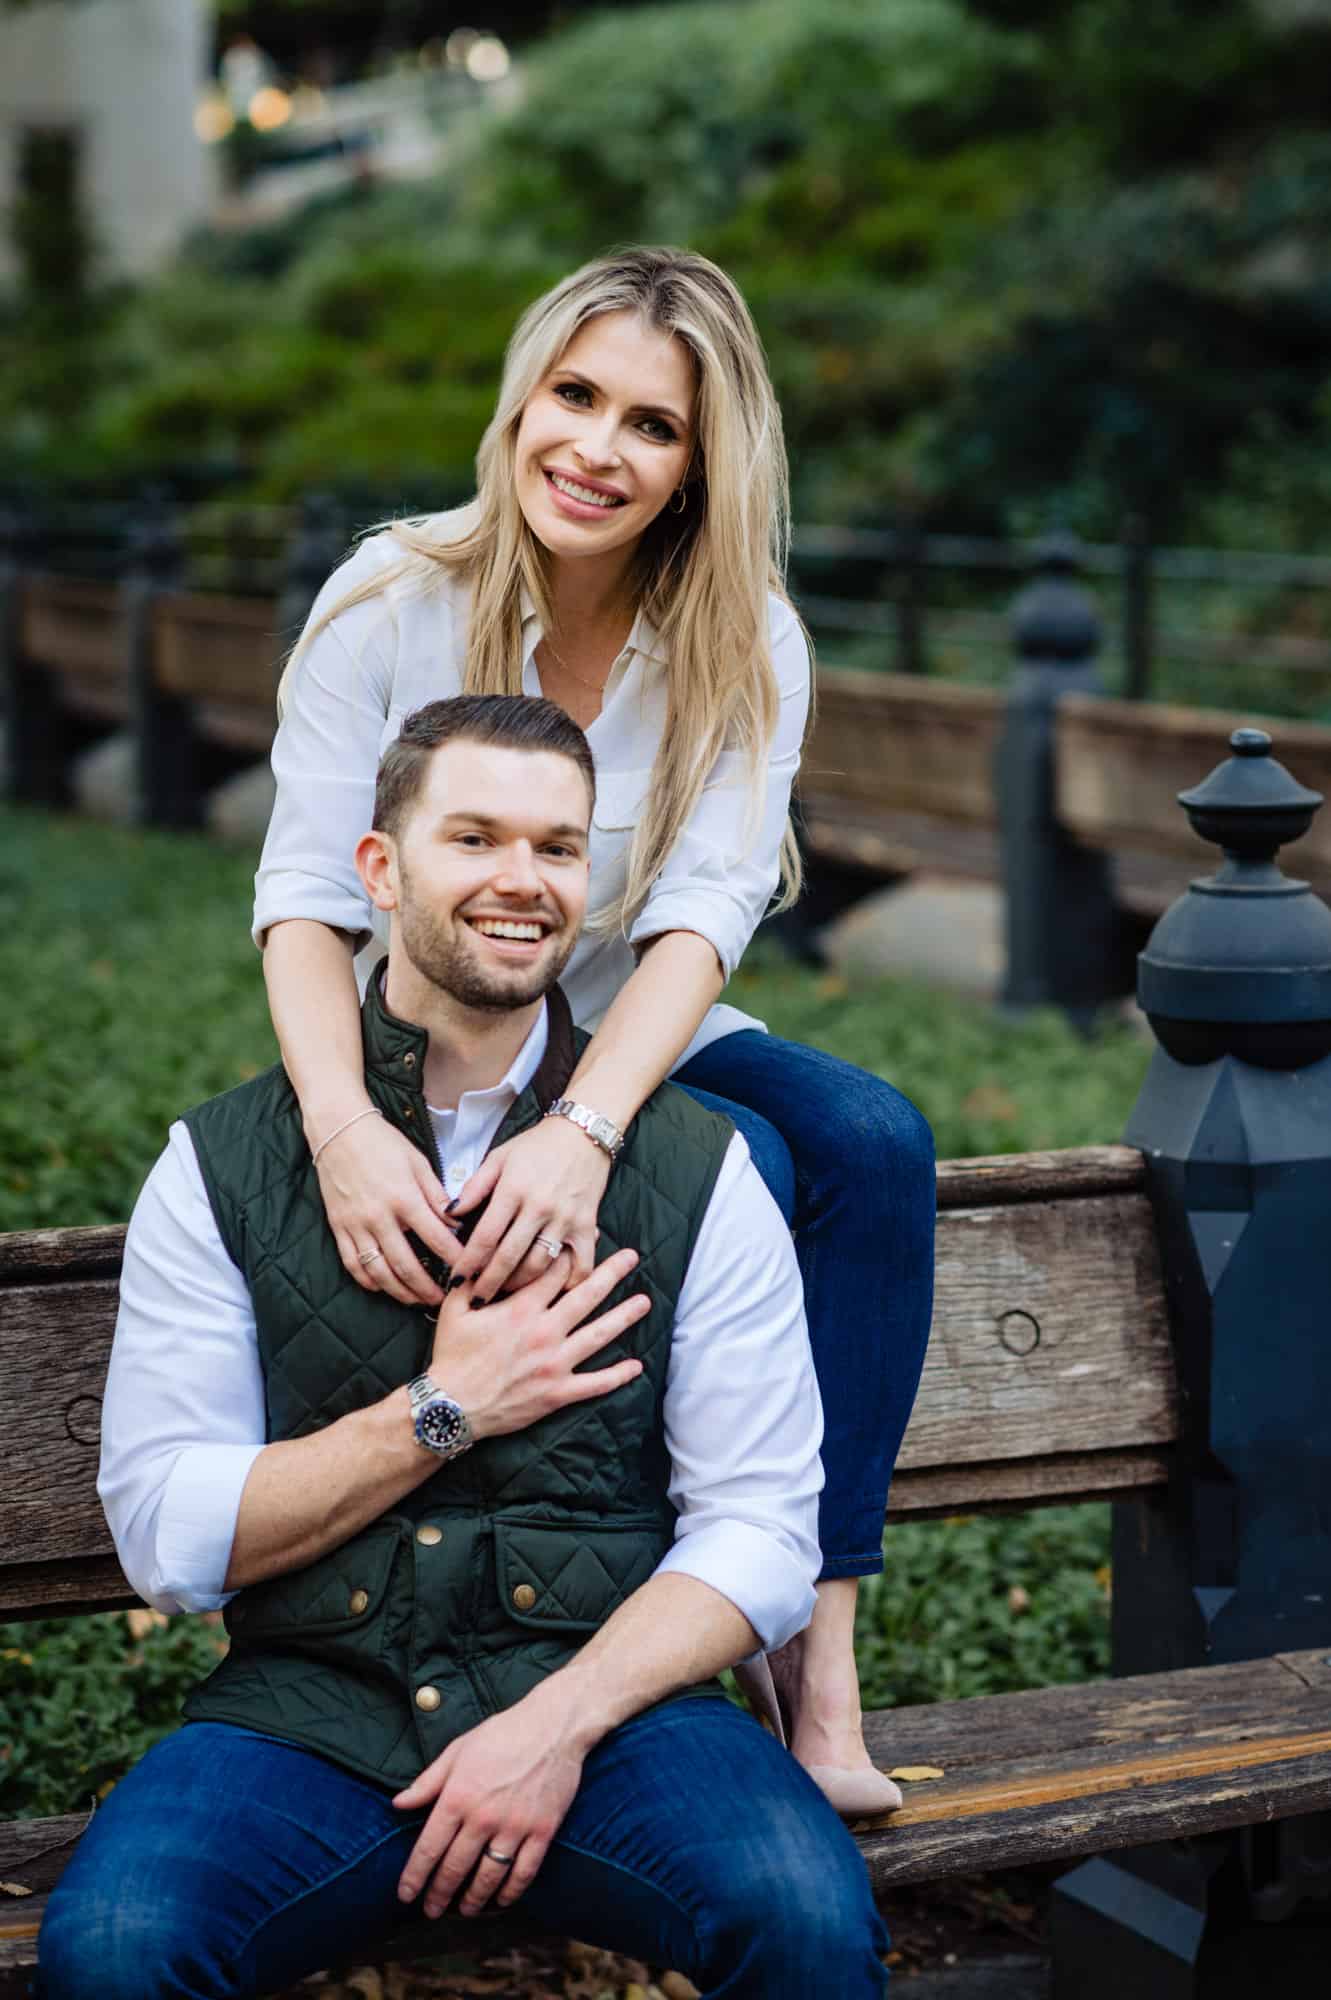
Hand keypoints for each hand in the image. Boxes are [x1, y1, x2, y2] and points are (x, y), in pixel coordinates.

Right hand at [313, 1106, 458, 1307]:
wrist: (340, 1130)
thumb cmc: (384, 1143)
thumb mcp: (419, 1163)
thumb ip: (437, 1196)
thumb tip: (456, 1223)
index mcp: (404, 1197)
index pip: (437, 1238)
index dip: (455, 1259)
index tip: (468, 1272)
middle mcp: (379, 1216)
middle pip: (407, 1265)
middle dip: (428, 1288)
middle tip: (444, 1299)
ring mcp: (356, 1224)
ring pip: (379, 1272)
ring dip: (400, 1292)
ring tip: (417, 1300)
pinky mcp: (339, 1228)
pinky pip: (353, 1264)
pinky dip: (369, 1281)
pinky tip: (384, 1287)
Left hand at [392, 1679, 587, 1915]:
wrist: (554, 1725)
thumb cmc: (502, 1734)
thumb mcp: (457, 1751)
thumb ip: (427, 1782)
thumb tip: (397, 1804)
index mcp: (458, 1796)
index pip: (428, 1848)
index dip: (414, 1877)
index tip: (405, 1895)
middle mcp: (483, 1816)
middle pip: (455, 1869)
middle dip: (439, 1895)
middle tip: (431, 1911)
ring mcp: (515, 1826)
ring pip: (488, 1878)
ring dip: (472, 1901)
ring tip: (463, 1910)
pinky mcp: (542, 1831)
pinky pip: (523, 1873)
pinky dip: (510, 1893)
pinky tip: (500, 1900)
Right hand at [430, 1245, 647, 1437]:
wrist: (452, 1406)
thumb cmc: (452, 1356)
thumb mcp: (455, 1310)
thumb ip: (471, 1280)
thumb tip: (479, 1254)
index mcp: (521, 1309)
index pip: (555, 1273)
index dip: (573, 1253)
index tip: (590, 1238)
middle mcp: (544, 1332)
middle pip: (586, 1296)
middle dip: (611, 1273)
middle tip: (632, 1257)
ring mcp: (554, 1363)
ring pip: (598, 1335)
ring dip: (624, 1317)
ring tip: (645, 1302)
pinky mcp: (557, 1392)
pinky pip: (594, 1383)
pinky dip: (617, 1375)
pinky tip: (636, 1366)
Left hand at [447, 1115, 612, 1300]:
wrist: (584, 1132)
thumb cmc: (537, 1145)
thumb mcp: (499, 1157)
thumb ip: (475, 1186)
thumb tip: (450, 1213)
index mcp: (513, 1189)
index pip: (485, 1235)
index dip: (468, 1263)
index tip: (455, 1282)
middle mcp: (539, 1207)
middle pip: (509, 1257)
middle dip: (489, 1284)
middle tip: (477, 1300)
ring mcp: (565, 1218)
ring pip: (540, 1265)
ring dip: (520, 1285)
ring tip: (506, 1294)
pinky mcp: (587, 1225)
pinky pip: (580, 1264)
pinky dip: (568, 1283)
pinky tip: (553, 1290)